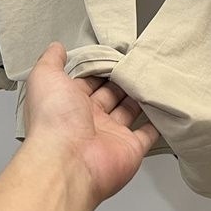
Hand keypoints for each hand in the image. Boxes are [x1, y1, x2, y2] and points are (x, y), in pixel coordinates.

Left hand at [21, 42, 159, 209]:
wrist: (68, 163)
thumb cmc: (54, 120)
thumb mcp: (45, 78)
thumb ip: (51, 61)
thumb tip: (56, 47)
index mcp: (70, 104)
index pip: (88, 81)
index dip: (100, 68)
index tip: (115, 53)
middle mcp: (90, 120)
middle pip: (110, 95)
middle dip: (122, 80)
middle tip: (136, 62)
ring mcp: (111, 135)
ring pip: (129, 111)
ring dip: (139, 97)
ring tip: (152, 76)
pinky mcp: (131, 149)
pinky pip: (147, 134)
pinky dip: (157, 123)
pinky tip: (164, 107)